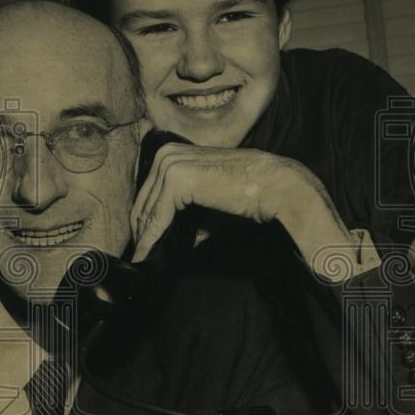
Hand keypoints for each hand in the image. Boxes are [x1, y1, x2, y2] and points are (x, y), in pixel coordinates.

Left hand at [130, 144, 355, 270]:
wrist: (276, 187)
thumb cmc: (246, 196)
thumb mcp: (207, 205)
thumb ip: (185, 217)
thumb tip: (167, 239)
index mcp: (172, 153)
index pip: (148, 192)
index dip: (144, 221)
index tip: (141, 245)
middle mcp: (167, 154)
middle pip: (143, 201)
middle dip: (140, 231)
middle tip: (138, 256)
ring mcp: (171, 164)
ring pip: (147, 210)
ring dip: (144, 238)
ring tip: (142, 260)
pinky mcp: (178, 180)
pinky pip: (157, 217)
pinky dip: (150, 239)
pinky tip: (145, 256)